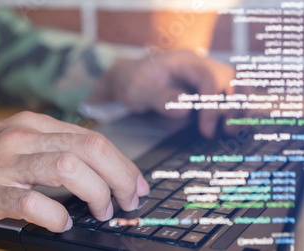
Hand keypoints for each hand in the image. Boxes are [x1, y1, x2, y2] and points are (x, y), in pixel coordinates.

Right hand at [0, 112, 148, 231]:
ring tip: (101, 212)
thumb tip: (92, 170)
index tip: (135, 184)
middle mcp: (20, 137)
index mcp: (30, 124)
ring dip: (95, 193)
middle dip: (120, 177)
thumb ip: (47, 148)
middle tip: (128, 201)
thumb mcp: (11, 139)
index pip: (91, 138)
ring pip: (67, 169)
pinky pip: (31, 202)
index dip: (122, 163)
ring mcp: (3, 163)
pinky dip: (55, 215)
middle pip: (88, 149)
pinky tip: (62, 224)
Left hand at [89, 50, 235, 137]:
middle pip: (231, 77)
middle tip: (229, 131)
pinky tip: (231, 127)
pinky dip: (235, 108)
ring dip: (240, 106)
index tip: (206, 129)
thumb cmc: (131, 82)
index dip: (211, 104)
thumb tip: (187, 108)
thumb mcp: (137, 91)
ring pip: (237, 84)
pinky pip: (230, 94)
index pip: (208, 78)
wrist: (127, 78)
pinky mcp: (207, 88)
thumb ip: (159, 98)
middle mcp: (199, 64)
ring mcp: (205, 74)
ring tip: (233, 131)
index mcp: (183, 61)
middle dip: (235, 104)